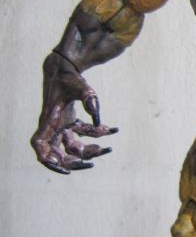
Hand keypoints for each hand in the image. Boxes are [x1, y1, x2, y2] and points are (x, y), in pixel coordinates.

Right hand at [31, 53, 117, 173]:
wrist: (66, 67)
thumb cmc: (70, 77)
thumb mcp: (81, 86)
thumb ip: (89, 98)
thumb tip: (97, 118)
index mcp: (50, 120)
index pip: (40, 146)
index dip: (48, 161)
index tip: (64, 168)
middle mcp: (53, 126)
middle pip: (59, 153)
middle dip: (76, 161)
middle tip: (92, 163)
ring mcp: (62, 125)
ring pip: (74, 146)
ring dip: (90, 149)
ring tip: (109, 148)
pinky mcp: (70, 121)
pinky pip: (83, 134)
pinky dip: (97, 134)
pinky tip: (113, 129)